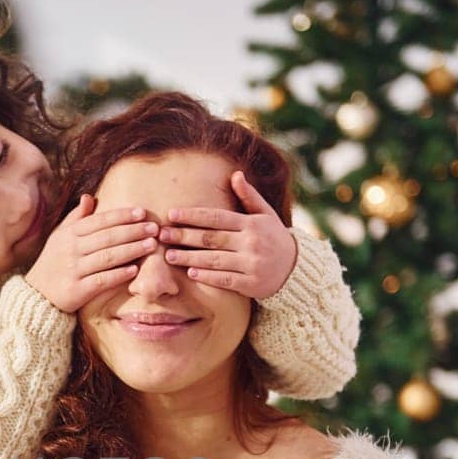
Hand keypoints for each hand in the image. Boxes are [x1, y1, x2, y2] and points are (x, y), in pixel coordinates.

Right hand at [24, 194, 161, 313]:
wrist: (37, 294)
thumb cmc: (54, 261)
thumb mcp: (60, 236)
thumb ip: (76, 217)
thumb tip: (89, 197)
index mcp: (70, 234)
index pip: (99, 221)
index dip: (121, 215)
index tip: (142, 212)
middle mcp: (72, 250)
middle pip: (107, 237)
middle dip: (133, 231)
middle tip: (154, 228)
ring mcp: (74, 270)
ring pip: (107, 257)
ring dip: (131, 250)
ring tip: (151, 245)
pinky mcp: (77, 290)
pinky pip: (102, 280)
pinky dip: (118, 274)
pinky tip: (134, 270)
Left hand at [157, 171, 297, 297]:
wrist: (295, 269)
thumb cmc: (274, 237)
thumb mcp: (265, 214)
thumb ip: (248, 196)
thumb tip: (235, 174)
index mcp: (251, 224)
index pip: (217, 218)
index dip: (193, 215)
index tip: (172, 214)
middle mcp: (251, 243)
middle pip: (211, 238)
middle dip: (184, 236)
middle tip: (162, 235)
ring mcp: (251, 264)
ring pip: (215, 260)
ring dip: (189, 258)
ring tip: (169, 255)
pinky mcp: (251, 284)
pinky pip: (225, 280)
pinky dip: (207, 276)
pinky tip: (190, 273)